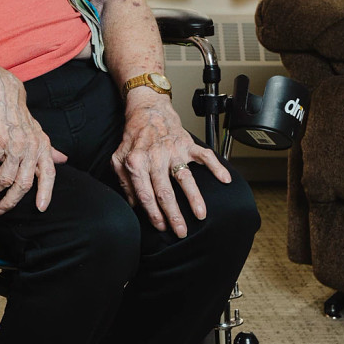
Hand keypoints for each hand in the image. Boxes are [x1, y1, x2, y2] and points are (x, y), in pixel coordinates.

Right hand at [0, 69, 67, 214]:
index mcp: (42, 146)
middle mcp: (31, 147)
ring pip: (3, 179)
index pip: (49, 174)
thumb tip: (63, 160)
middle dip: (9, 202)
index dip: (46, 193)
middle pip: (23, 184)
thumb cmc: (16, 113)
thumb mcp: (36, 131)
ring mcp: (14, 144)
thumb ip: (48, 149)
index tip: (41, 209)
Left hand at [111, 92, 232, 237]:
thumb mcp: (119, 159)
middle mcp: (155, 158)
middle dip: (174, 214)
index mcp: (136, 163)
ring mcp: (173, 151)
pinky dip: (216, 167)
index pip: (145, 194)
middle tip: (181, 231)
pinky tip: (224, 179)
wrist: (148, 111)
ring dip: (194, 198)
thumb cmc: (134, 138)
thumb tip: (133, 205)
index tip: (161, 227)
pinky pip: (204, 156)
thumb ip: (124, 183)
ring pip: (185, 178)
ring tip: (201, 215)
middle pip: (164, 192)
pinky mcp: (187, 144)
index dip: (153, 213)